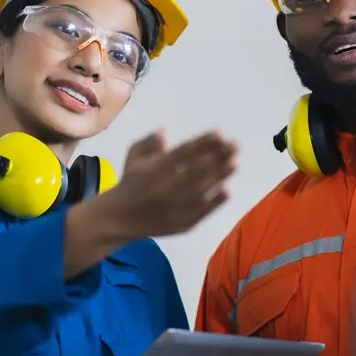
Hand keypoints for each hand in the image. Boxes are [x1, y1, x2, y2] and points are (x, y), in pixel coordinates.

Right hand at [106, 130, 237, 238]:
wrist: (119, 219)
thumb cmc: (132, 181)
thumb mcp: (133, 156)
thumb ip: (149, 142)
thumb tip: (166, 131)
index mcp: (153, 170)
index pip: (183, 153)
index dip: (202, 142)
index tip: (219, 133)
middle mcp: (164, 189)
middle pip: (196, 170)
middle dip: (218, 156)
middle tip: (235, 144)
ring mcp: (174, 208)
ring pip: (202, 190)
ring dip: (220, 176)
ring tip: (235, 162)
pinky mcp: (181, 224)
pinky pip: (202, 212)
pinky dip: (216, 202)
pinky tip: (228, 189)